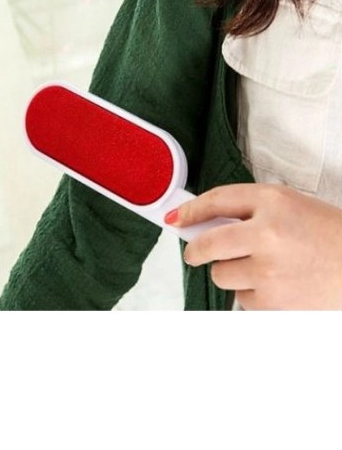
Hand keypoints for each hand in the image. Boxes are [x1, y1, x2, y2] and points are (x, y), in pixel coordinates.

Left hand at [165, 184, 341, 309]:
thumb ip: (248, 209)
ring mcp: (268, 271)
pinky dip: (250, 292)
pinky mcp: (272, 302)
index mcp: (273, 201)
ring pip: (221, 274)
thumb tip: (203, 222)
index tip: (176, 217)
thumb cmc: (328, 233)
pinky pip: (240, 297)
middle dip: (196, 250)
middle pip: (207, 245)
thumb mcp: (289, 205)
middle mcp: (267, 234)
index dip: (191, 210)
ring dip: (231, 271)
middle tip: (196, 252)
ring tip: (261, 266)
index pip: (217, 201)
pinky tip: (275, 284)